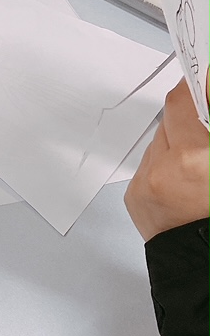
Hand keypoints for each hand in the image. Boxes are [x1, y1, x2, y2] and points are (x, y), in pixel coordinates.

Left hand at [125, 76, 209, 240]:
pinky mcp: (134, 195)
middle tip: (203, 128)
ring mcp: (144, 183)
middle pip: (169, 118)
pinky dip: (163, 164)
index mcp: (192, 158)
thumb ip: (209, 123)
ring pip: (158, 141)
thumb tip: (205, 90)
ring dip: (176, 141)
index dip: (195, 86)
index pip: (182, 101)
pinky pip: (148, 165)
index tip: (203, 79)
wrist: (201, 257)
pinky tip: (181, 179)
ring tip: (196, 162)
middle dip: (189, 117)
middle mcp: (162, 169)